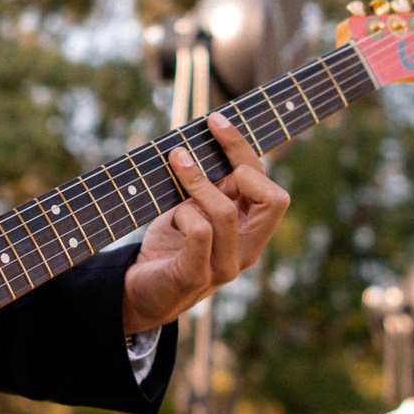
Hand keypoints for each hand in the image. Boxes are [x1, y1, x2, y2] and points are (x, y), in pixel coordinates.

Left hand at [121, 112, 292, 332]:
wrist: (141, 291)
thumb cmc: (171, 243)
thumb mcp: (197, 206)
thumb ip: (213, 183)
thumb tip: (210, 133)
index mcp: (254, 231)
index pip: (272, 188)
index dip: (245, 150)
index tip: (215, 121)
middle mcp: (248, 250)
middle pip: (273, 199)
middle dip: (235, 161)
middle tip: (192, 152)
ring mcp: (225, 267)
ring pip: (225, 213)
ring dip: (197, 182)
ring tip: (176, 167)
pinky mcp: (195, 275)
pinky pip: (199, 233)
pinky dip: (182, 213)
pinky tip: (170, 213)